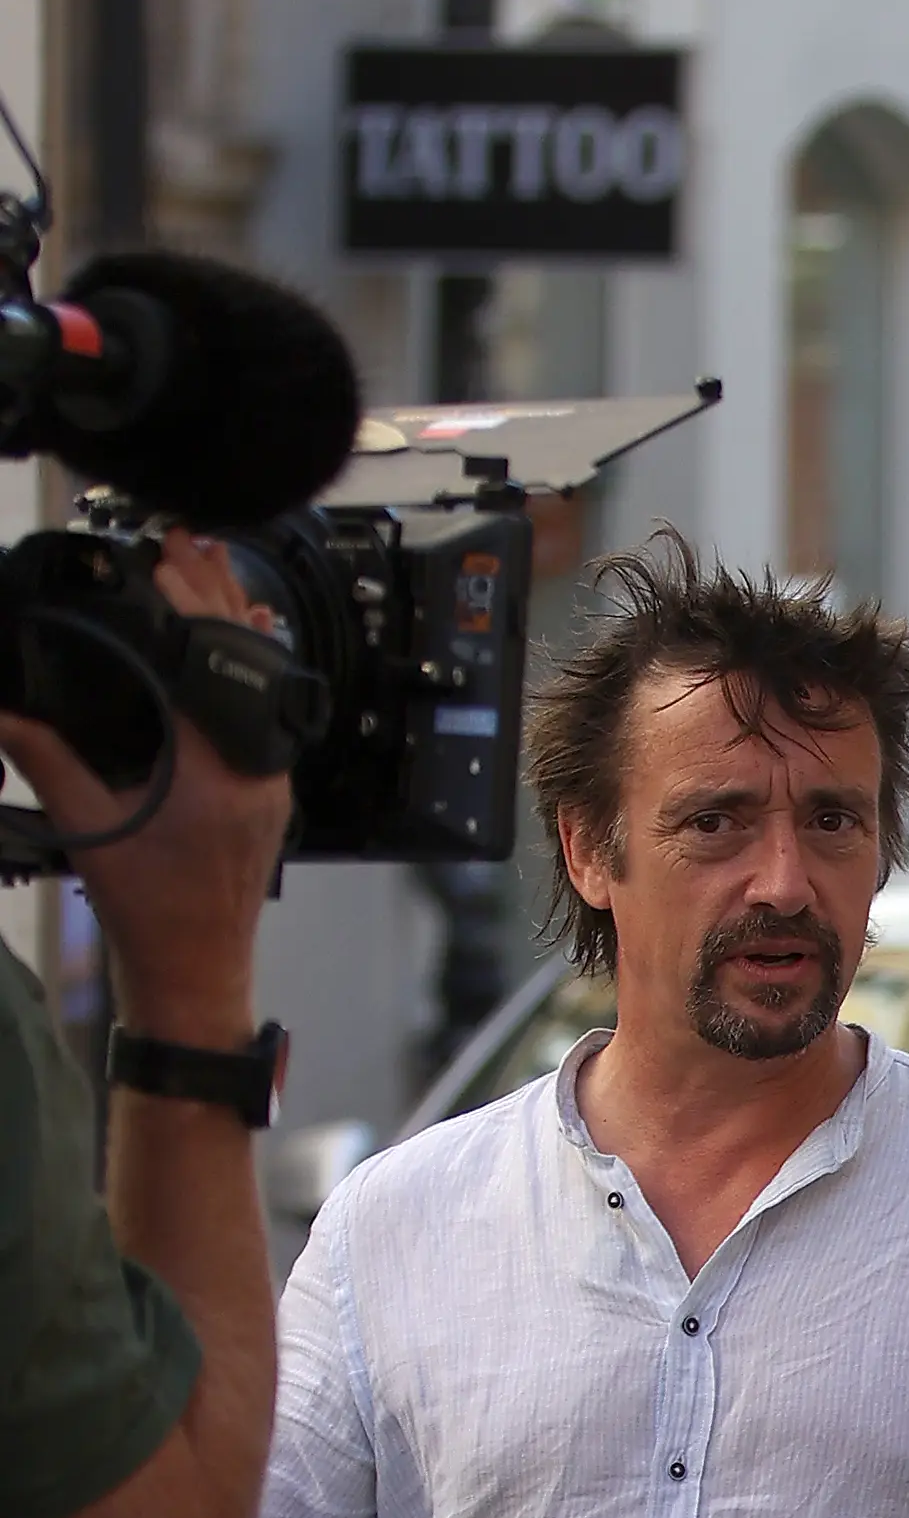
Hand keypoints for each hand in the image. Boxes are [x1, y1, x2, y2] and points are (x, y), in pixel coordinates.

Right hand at [0, 533, 295, 1042]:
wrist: (195, 975)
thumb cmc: (152, 917)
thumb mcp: (88, 828)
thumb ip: (44, 759)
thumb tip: (2, 711)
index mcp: (218, 774)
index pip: (212, 665)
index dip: (189, 603)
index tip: (164, 559)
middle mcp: (259, 773)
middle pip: (246, 662)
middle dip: (214, 595)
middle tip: (187, 543)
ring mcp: (272, 783)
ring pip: (264, 685)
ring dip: (235, 626)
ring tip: (211, 570)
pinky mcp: (270, 794)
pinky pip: (267, 713)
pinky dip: (247, 669)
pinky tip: (243, 637)